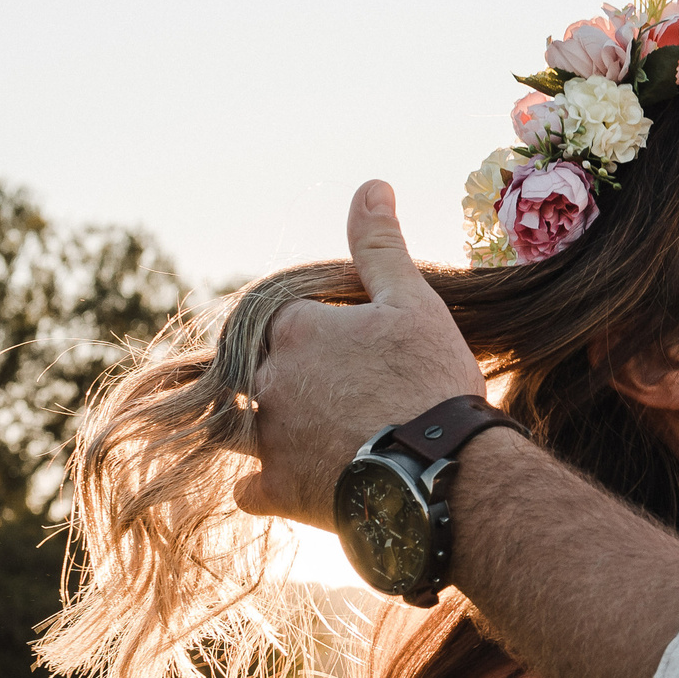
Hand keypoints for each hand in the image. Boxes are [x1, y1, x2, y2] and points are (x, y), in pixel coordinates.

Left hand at [233, 180, 486, 528]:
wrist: (441, 471)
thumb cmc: (430, 381)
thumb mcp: (413, 302)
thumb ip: (380, 246)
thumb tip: (371, 186)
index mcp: (296, 328)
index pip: (283, 317)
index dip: (314, 327)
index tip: (347, 342)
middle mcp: (269, 379)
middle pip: (257, 368)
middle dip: (285, 376)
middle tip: (338, 391)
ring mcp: (269, 438)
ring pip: (237, 426)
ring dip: (257, 427)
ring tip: (298, 433)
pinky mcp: (279, 490)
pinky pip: (250, 490)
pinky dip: (264, 487)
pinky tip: (287, 483)